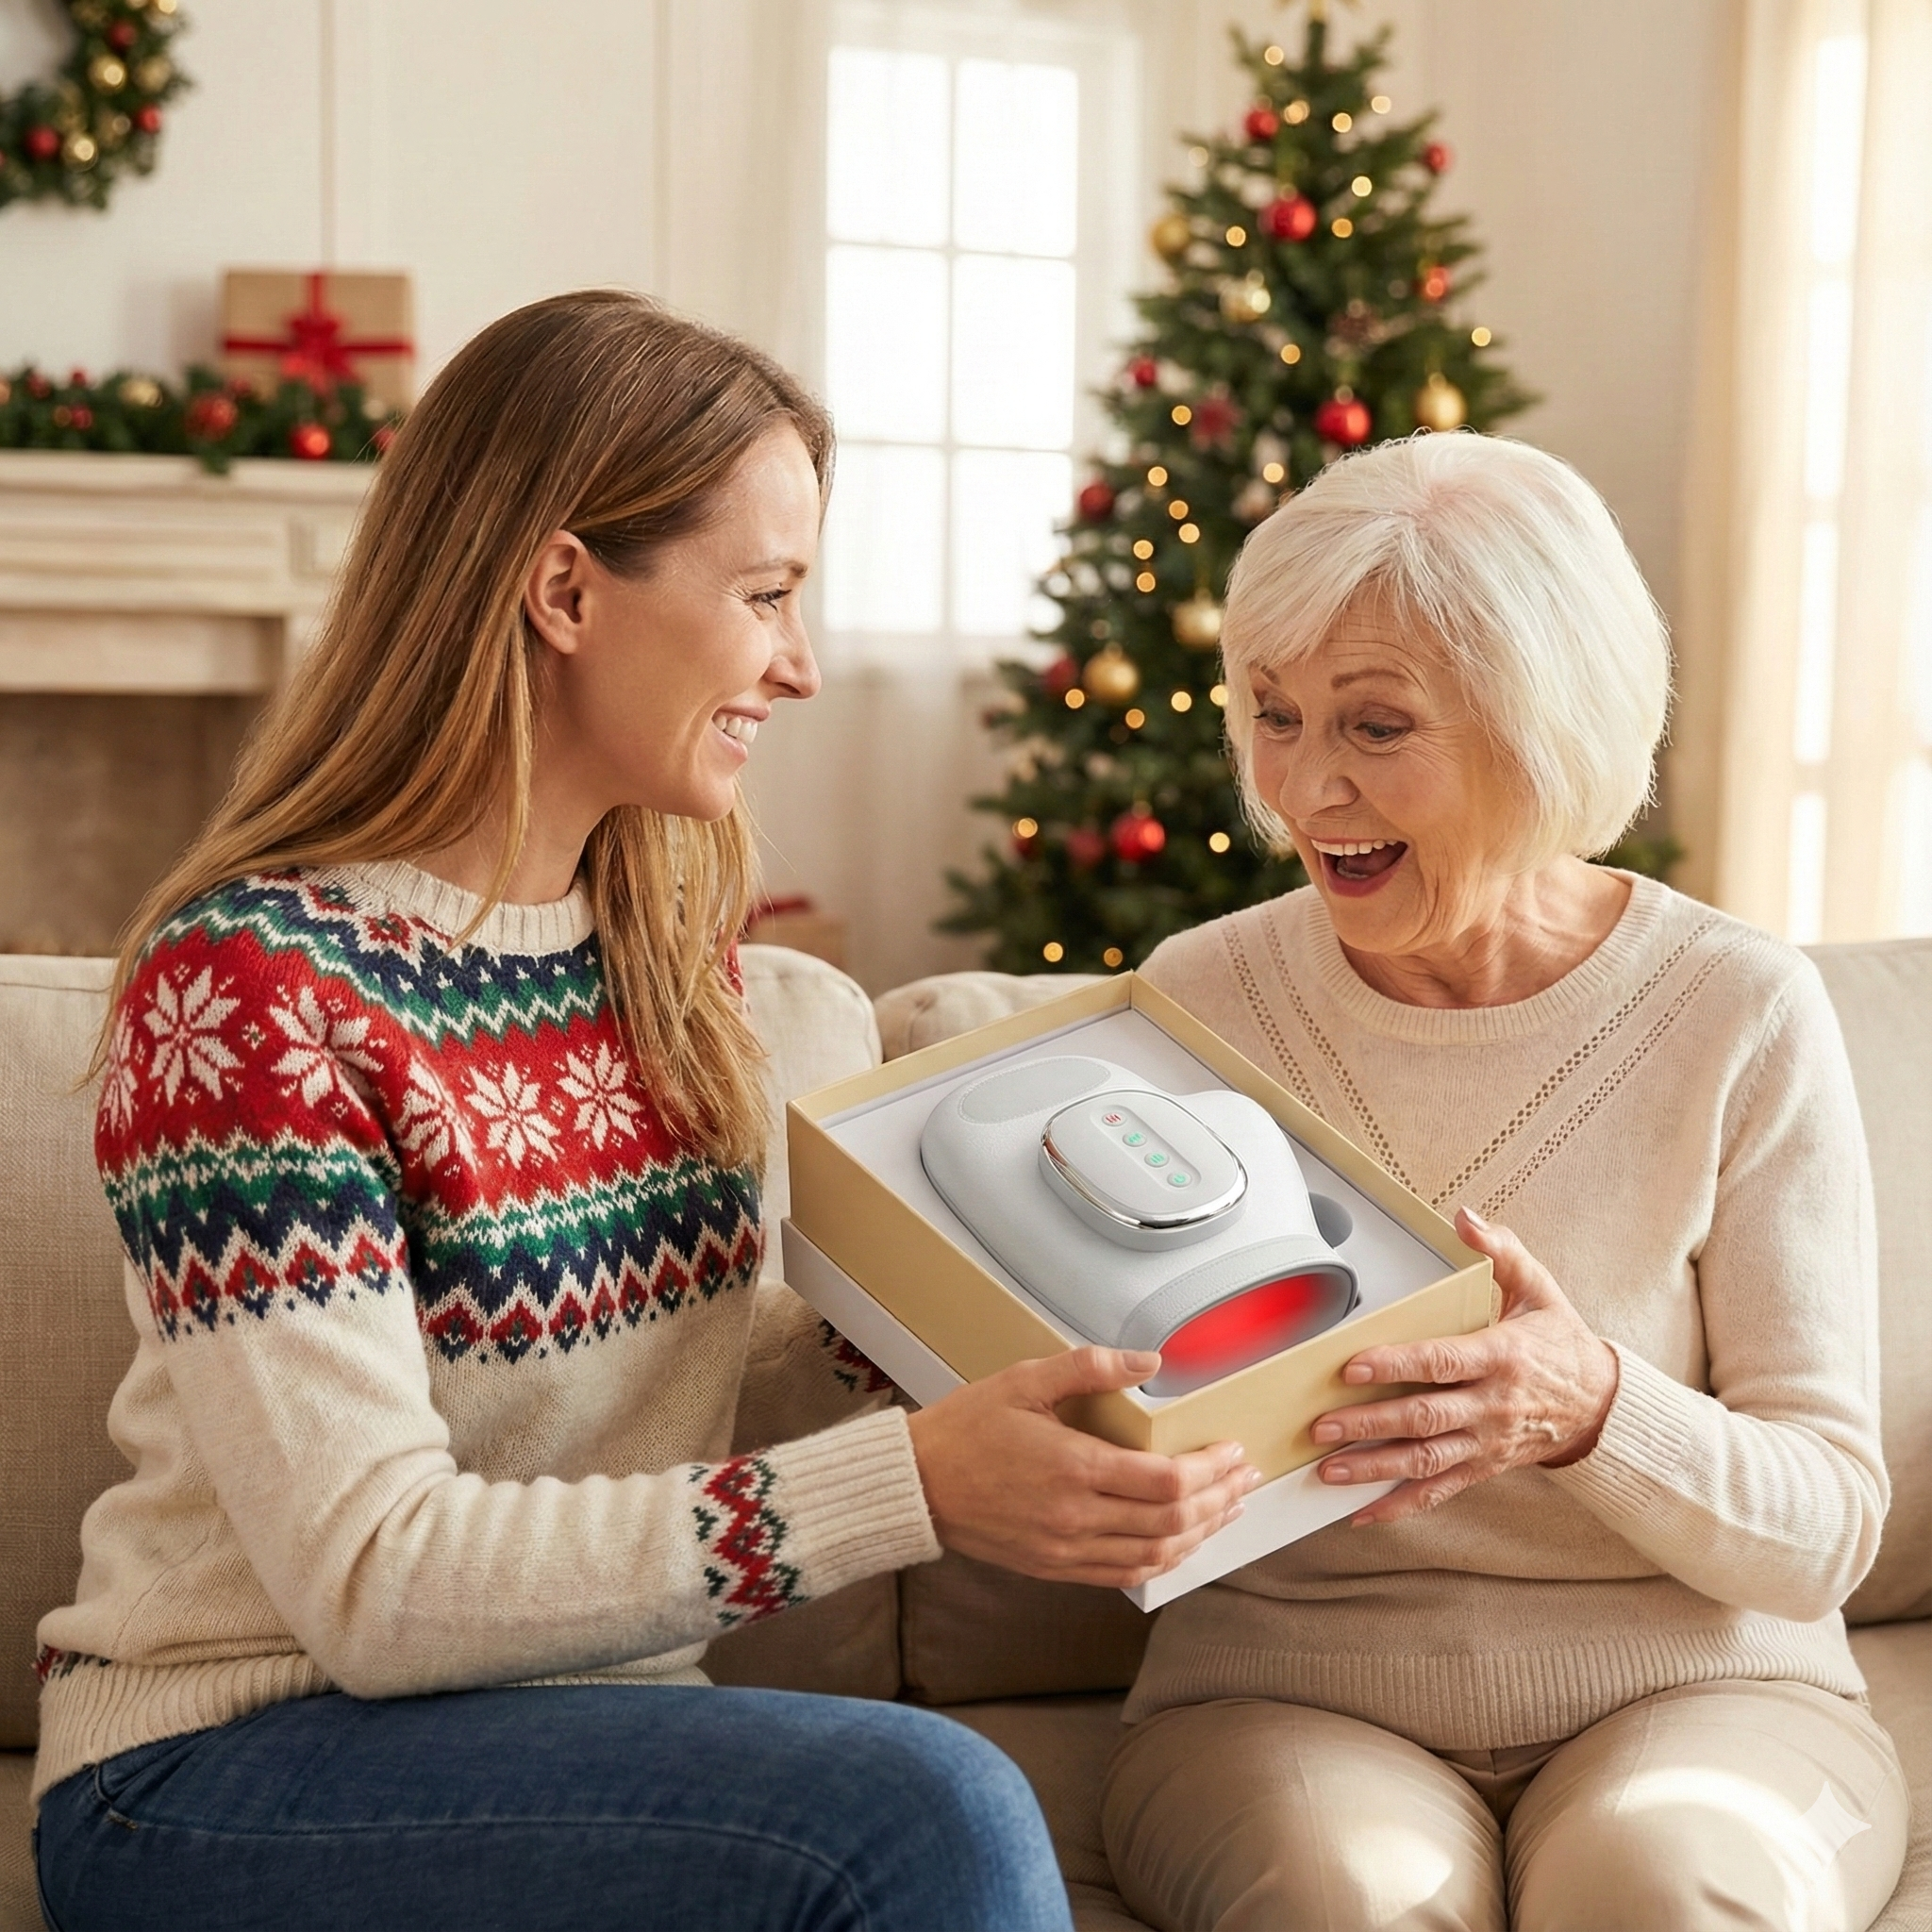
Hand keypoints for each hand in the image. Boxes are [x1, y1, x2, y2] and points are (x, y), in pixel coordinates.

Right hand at [906, 1346, 1261, 1588]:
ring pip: (1155, 1553)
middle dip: (1219, 1499)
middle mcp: (1075, 1517)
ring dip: (1200, 1534)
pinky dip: (1163, 1561)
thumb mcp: (1024, 1380)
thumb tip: (1148, 1360)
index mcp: (1072, 1467)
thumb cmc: (967, 1429)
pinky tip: (1181, 1544)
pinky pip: (1125, 1574)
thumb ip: (1089, 1367)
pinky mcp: (1056, 1567)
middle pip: (1171, 1520)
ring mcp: (1066, 1548)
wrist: (917, 1485)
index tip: (1231, 1451)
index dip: (1209, 1469)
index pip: (1165, 1480)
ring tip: (1227, 1511)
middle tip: (1245, 1479)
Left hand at [1309, 1207, 1618, 1526]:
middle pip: (1424, 1418)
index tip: (1353, 1367)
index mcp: (1501, 1357)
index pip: (1440, 1362)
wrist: (1602, 1403)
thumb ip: (1501, 1252)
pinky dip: (1400, 1505)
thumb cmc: (1559, 1342)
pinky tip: (1363, 1512)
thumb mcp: (1538, 1288)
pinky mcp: (1484, 1467)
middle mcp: (1492, 1405)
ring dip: (1374, 1467)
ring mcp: (1487, 1442)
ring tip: (1329, 1469)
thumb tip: (1464, 1219)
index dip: (1395, 1365)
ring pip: (1425, 1461)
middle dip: (1369, 1424)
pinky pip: (1440, 1491)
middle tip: (1322, 1426)